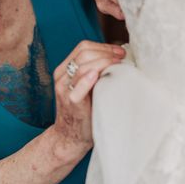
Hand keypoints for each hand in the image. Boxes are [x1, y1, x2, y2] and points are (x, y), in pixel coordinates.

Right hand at [52, 41, 125, 156]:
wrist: (70, 137)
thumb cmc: (84, 110)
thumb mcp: (86, 86)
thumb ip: (95, 71)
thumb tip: (119, 56)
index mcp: (64, 69)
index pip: (83, 47)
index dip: (103, 46)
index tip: (120, 51)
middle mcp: (61, 77)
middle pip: (84, 53)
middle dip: (106, 52)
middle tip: (122, 57)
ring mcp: (64, 89)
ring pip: (81, 66)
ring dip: (102, 62)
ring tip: (117, 64)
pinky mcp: (70, 103)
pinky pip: (77, 87)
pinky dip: (87, 79)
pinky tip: (97, 75)